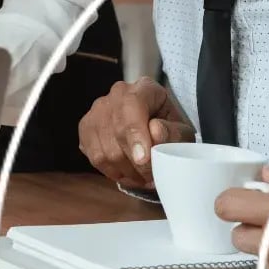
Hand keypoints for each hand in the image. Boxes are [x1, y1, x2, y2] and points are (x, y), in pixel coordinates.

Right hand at [77, 77, 194, 187]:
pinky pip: (94, 156)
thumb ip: (173, 132)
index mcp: (143, 89)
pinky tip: (126, 173)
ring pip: (104, 149)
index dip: (135, 134)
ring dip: (124, 172)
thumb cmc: (170, 130)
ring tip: (141, 178)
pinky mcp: (86, 127)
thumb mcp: (182, 132)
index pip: (132, 106)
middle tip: (151, 179)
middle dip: (135, 164)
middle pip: (116, 132)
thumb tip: (155, 132)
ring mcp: (97, 110)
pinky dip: (111, 171)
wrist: (154, 126)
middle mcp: (116, 94)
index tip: (143, 159)